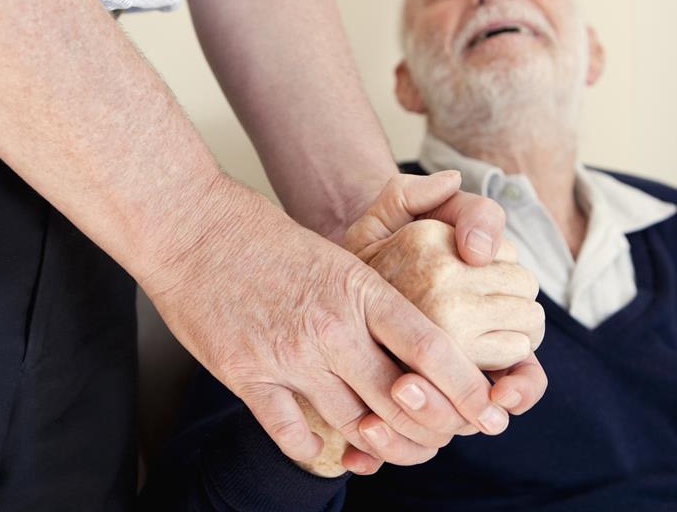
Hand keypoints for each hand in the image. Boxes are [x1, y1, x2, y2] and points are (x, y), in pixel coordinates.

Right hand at [141, 173, 509, 474]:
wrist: (189, 226)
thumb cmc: (264, 235)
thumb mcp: (336, 251)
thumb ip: (378, 293)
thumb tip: (420, 323)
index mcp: (359, 288)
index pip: (431, 347)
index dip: (467, 387)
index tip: (486, 409)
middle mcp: (329, 327)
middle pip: (400, 399)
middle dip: (432, 428)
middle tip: (444, 437)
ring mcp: (287, 356)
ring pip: (354, 424)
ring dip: (380, 443)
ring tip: (393, 446)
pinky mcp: (246, 376)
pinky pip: (293, 435)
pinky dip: (319, 449)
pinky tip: (333, 448)